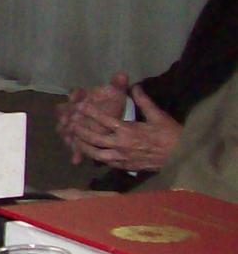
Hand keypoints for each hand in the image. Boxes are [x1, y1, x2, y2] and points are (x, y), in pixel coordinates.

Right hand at [55, 73, 130, 161]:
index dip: (75, 95)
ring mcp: (75, 126)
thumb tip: (122, 74)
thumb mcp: (116, 93)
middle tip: (66, 121)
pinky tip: (76, 160)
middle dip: (66, 117)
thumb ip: (118, 84)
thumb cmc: (111, 101)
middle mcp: (75, 111)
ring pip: (68, 131)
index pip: (77, 94)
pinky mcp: (78, 138)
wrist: (110, 112)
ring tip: (69, 140)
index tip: (75, 97)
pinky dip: (76, 153)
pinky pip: (76, 146)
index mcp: (83, 98)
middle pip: (67, 113)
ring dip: (68, 135)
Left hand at [67, 84, 182, 172]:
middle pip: (95, 139)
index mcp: (128, 130)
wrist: (181, 156)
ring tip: (75, 140)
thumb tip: (134, 86)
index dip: (90, 113)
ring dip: (85, 147)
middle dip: (81, 131)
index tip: (79, 106)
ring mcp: (123, 158)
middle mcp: (122, 145)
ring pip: (97, 154)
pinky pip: (107, 163)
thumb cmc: (171, 134)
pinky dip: (97, 158)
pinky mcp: (126, 166)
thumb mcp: (158, 115)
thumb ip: (144, 101)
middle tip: (71, 124)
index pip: (104, 120)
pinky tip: (92, 153)